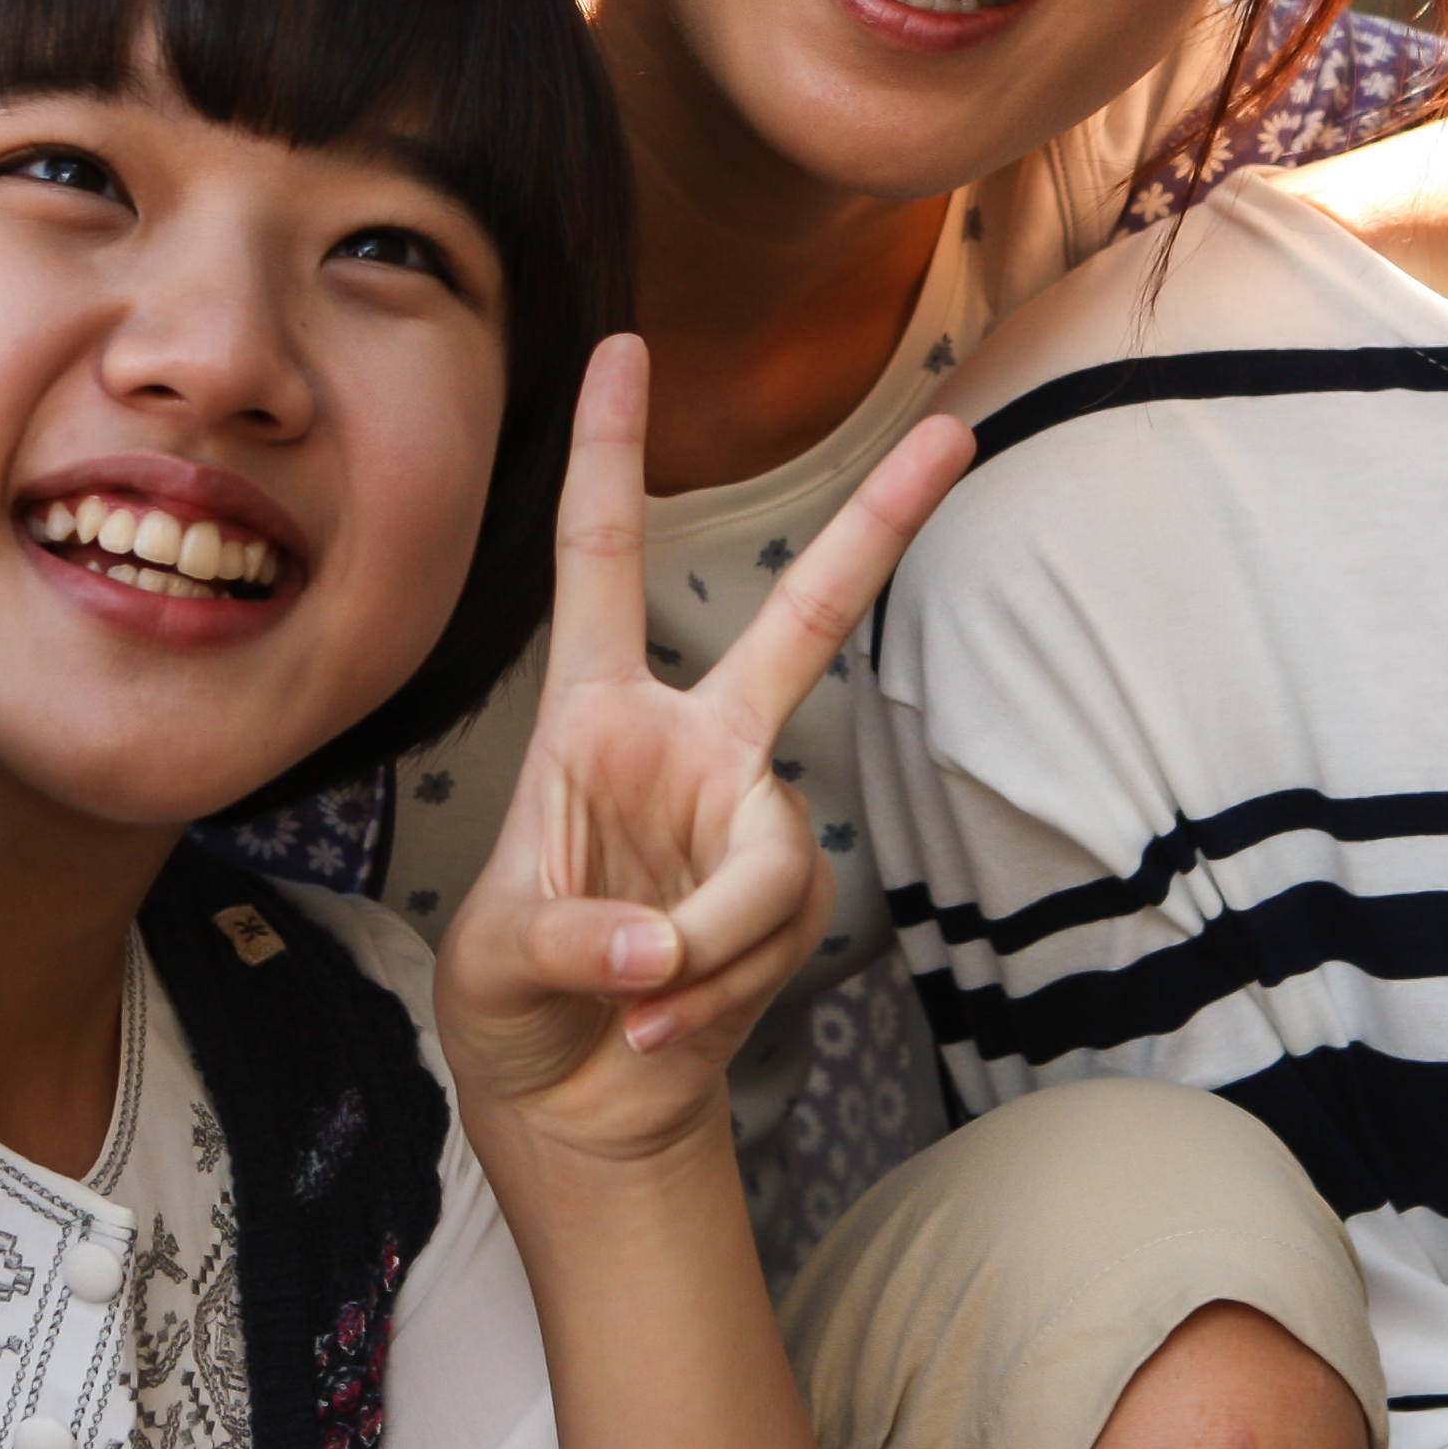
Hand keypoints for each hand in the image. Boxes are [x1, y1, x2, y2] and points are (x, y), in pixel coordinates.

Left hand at [437, 337, 972, 1164]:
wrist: (575, 1103)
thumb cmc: (512, 1005)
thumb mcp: (493, 960)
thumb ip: (569, 937)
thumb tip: (655, 945)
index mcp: (590, 716)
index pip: (601, 560)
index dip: (608, 454)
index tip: (623, 346)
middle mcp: (687, 747)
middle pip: (803, 620)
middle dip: (878, 525)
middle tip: (954, 432)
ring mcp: (748, 823)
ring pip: (773, 855)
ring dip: (703, 946)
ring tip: (635, 1005)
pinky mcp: (787, 904)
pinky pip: (775, 933)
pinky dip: (714, 991)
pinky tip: (662, 1028)